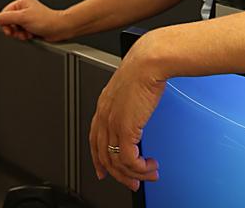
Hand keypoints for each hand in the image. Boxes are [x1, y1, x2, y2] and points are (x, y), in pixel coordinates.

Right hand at [0, 0, 69, 41]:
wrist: (59, 28)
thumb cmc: (47, 20)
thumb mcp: (23, 17)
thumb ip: (6, 18)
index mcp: (22, 2)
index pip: (5, 13)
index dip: (4, 22)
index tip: (8, 29)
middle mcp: (25, 9)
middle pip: (10, 22)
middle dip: (14, 29)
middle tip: (19, 31)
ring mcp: (28, 19)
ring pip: (16, 29)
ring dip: (20, 34)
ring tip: (27, 33)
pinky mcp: (32, 27)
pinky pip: (22, 33)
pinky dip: (25, 36)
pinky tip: (31, 35)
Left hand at [89, 36, 164, 190]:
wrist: (149, 61)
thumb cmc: (145, 67)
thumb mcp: (133, 86)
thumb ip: (131, 100)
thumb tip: (140, 108)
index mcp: (104, 104)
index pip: (95, 139)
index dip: (98, 158)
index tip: (104, 170)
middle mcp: (105, 115)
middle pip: (103, 155)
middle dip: (118, 174)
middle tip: (132, 183)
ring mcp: (113, 123)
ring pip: (116, 162)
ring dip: (134, 174)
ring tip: (148, 175)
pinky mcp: (125, 129)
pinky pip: (129, 160)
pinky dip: (140, 168)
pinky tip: (150, 166)